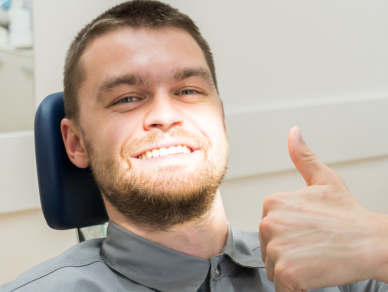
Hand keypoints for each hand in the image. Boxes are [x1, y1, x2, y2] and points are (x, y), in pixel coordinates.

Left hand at [259, 126, 385, 291]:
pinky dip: (295, 286)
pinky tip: (313, 273)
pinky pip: (281, 286)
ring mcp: (276, 248)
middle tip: (313, 246)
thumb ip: (303, 157)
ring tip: (314, 259)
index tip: (308, 233)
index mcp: (273, 203)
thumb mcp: (324, 180)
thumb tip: (293, 132)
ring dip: (291, 269)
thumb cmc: (348, 215)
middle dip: (288, 252)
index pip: (271, 229)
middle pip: (269, 248)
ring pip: (273, 267)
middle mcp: (269, 223)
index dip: (290, 235)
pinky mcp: (285, 272)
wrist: (370, 242)